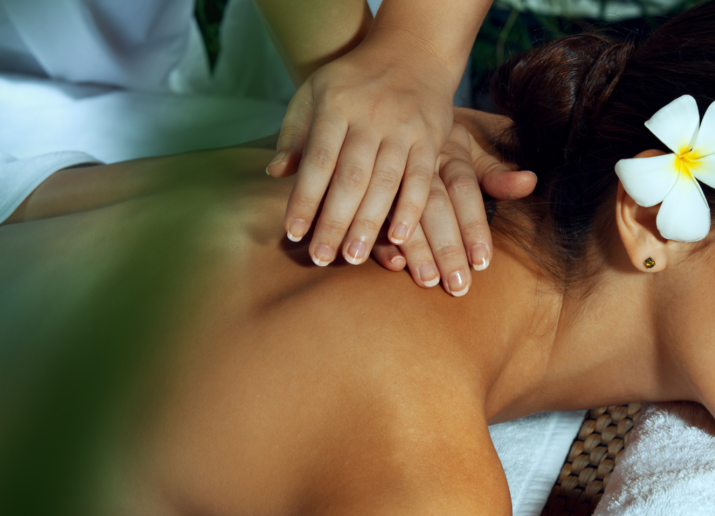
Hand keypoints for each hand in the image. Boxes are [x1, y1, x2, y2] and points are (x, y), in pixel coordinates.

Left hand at [267, 44, 455, 265]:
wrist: (413, 51)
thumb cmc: (353, 81)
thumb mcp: (314, 92)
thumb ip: (294, 133)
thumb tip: (275, 173)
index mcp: (335, 105)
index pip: (317, 160)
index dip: (304, 198)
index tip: (293, 233)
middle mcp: (370, 116)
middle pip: (350, 177)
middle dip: (335, 220)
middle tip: (322, 257)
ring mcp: (404, 128)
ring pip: (385, 182)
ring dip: (369, 223)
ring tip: (354, 257)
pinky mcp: (431, 138)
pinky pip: (421, 179)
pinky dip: (410, 209)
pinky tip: (398, 238)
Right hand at [370, 119, 535, 295]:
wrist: (385, 109)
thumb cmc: (436, 142)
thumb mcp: (466, 151)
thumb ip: (495, 174)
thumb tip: (531, 182)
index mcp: (447, 151)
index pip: (463, 188)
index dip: (473, 224)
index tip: (482, 260)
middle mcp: (418, 163)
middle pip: (435, 206)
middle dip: (447, 247)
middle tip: (459, 286)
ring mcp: (387, 176)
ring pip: (402, 213)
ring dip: (416, 250)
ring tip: (429, 282)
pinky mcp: (360, 189)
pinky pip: (369, 216)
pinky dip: (380, 241)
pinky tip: (393, 263)